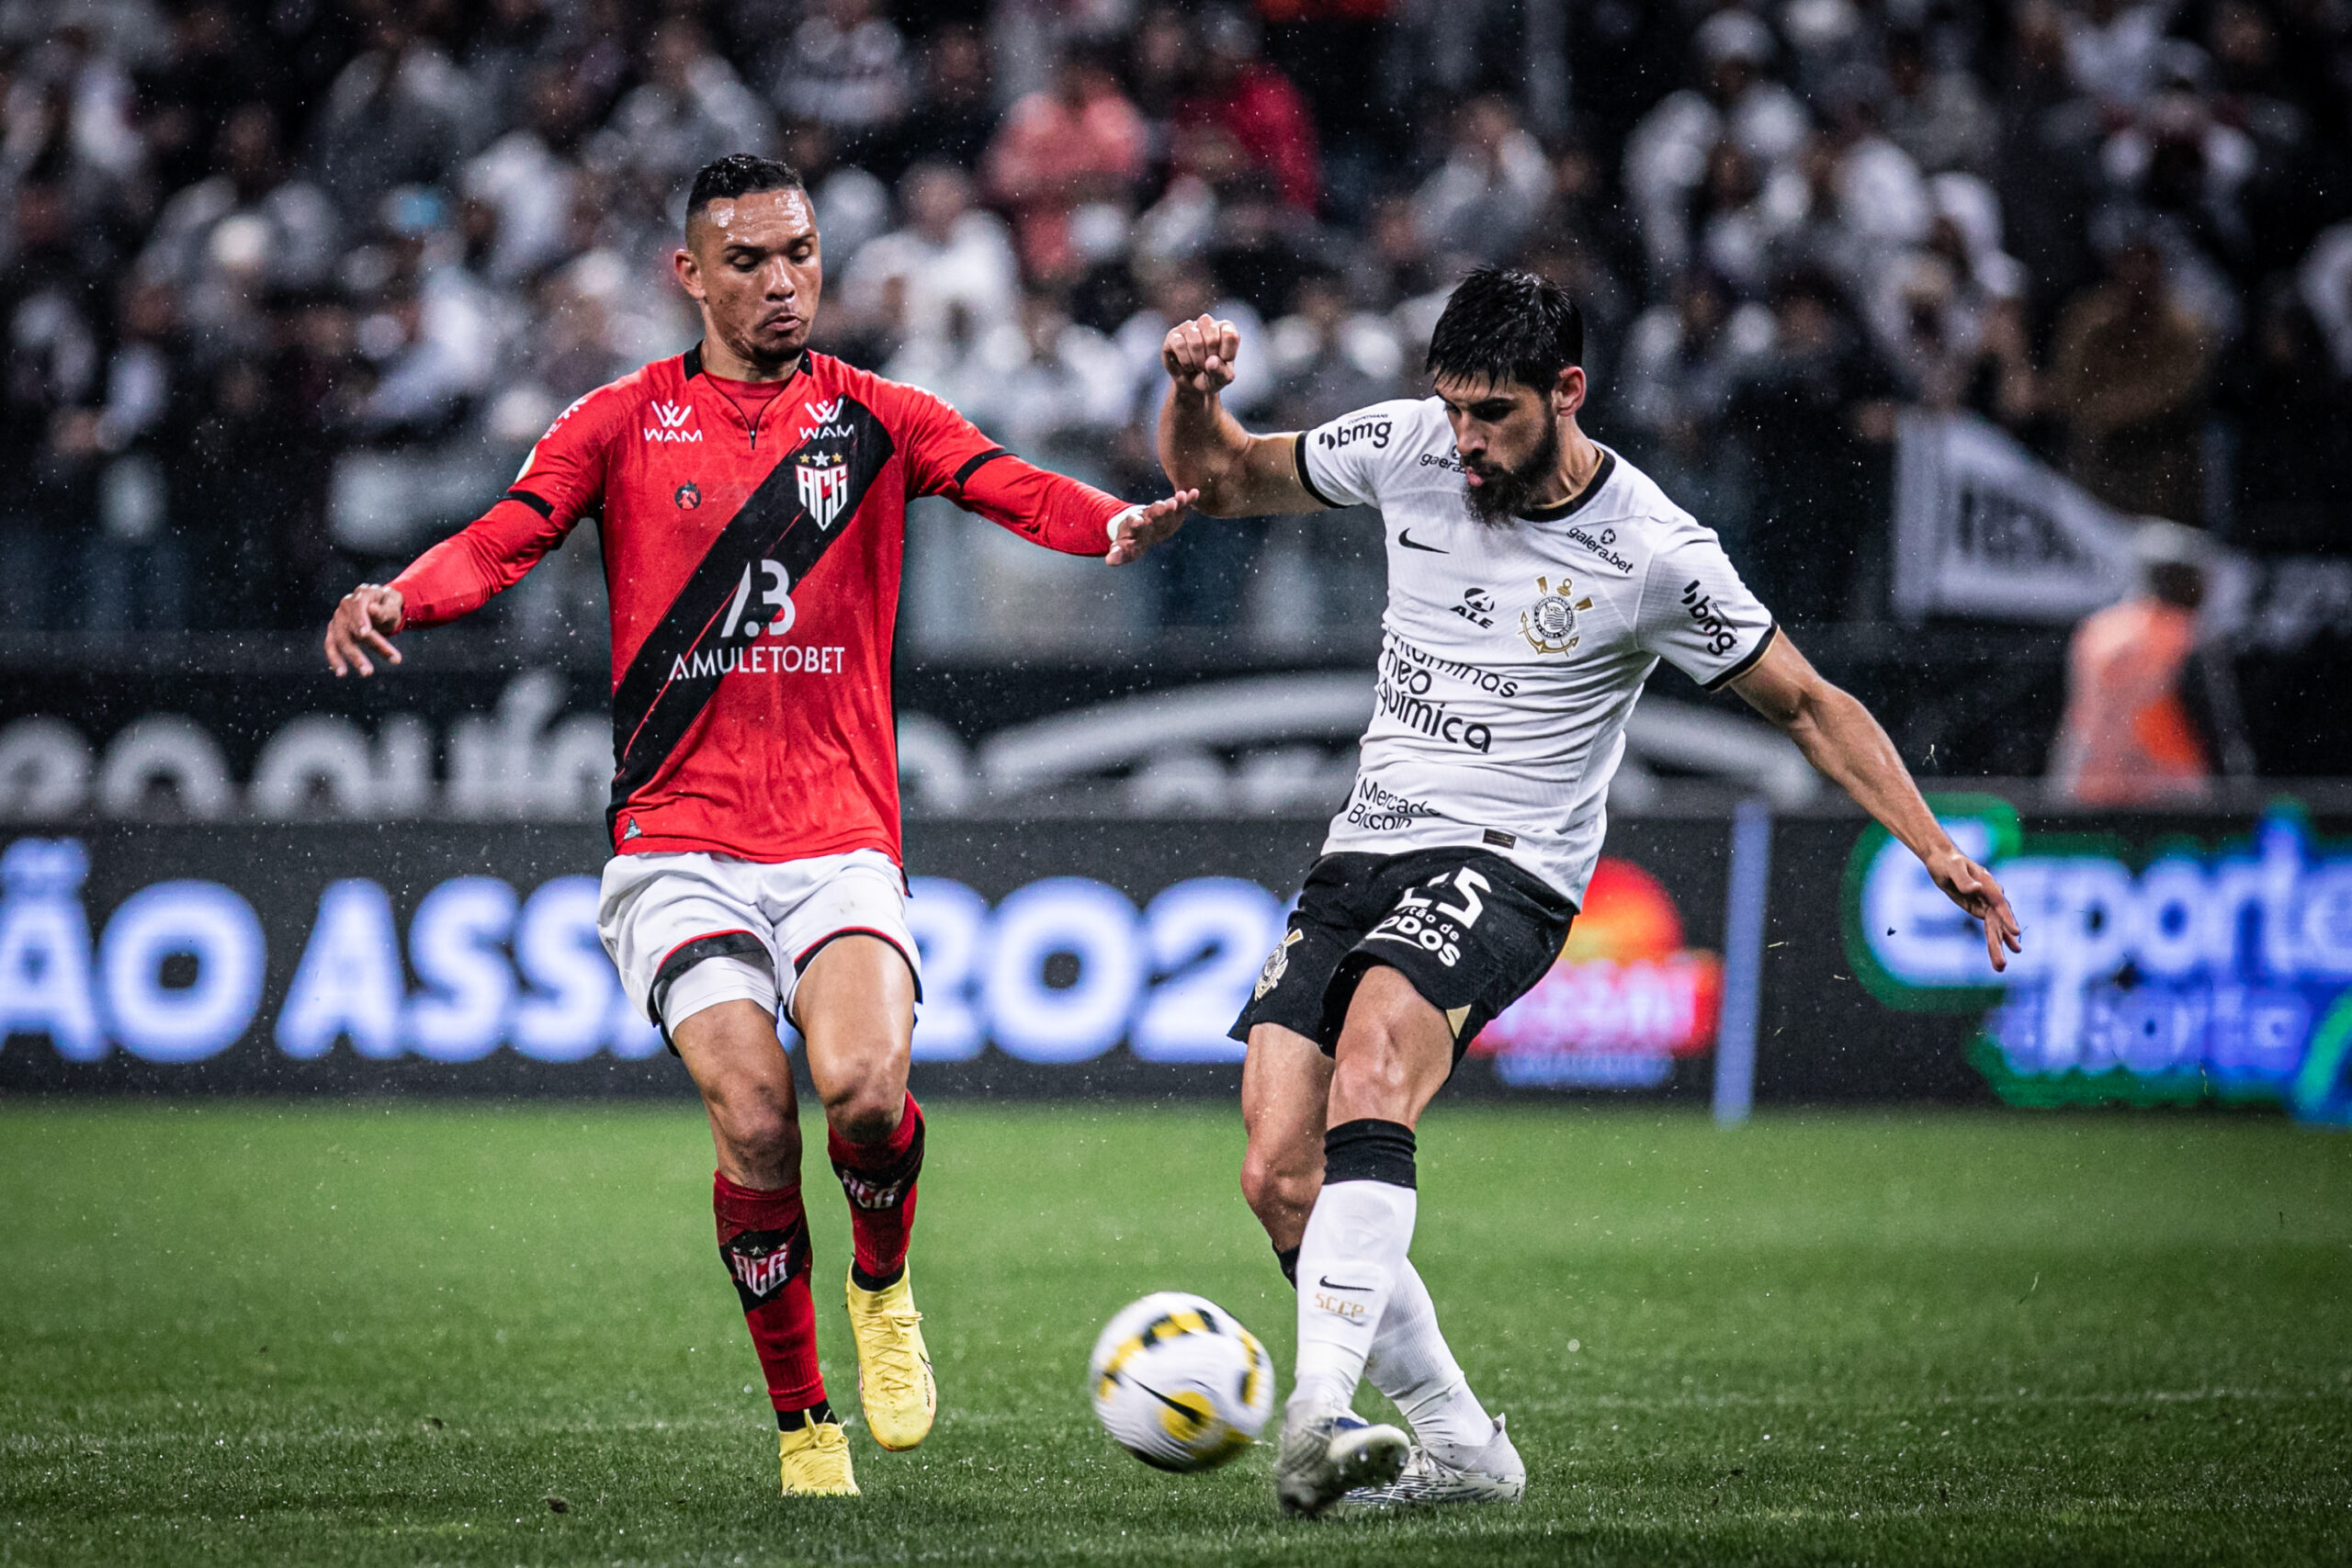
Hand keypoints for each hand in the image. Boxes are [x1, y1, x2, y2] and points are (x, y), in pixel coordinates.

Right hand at [324, 584, 405, 676]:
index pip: (358, 607)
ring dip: (346, 658)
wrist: (382, 604)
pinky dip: (334, 658)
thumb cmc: (389, 605)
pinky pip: (331, 645)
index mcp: (362, 594)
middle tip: (369, 672)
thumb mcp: (393, 605)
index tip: (365, 634)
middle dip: (358, 651)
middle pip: (349, 629)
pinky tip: (340, 672)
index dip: (360, 620)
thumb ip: (385, 609)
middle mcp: (346, 605)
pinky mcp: (335, 630)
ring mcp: (338, 618)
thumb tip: (372, 610)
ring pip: (339, 640)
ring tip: (360, 674)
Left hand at [1106, 489, 1197, 565]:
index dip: (1135, 522)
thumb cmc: (1132, 539)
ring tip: (1182, 497)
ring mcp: (1161, 512)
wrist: (1139, 524)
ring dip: (1174, 501)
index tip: (1138, 522)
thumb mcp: (1125, 548)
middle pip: (1153, 512)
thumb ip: (1118, 554)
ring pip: (1167, 506)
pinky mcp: (1173, 511)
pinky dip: (1187, 499)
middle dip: (1159, 509)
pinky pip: (1181, 504)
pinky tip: (1195, 493)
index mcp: (1134, 524)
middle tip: (1168, 505)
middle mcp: (1147, 515)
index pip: (1134, 522)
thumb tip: (1109, 561)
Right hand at [1161, 314, 1239, 397]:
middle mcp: (1207, 323)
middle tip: (1208, 365)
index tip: (1223, 362)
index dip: (1226, 354)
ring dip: (1197, 361)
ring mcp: (1188, 327)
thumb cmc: (1211, 376)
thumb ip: (1222, 371)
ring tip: (1198, 366)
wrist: (1192, 385)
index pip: (1230, 334)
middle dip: (1210, 358)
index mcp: (1225, 328)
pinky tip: (1187, 365)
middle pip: (1212, 337)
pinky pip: (1179, 344)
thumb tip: (1210, 361)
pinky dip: (1185, 361)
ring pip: (1195, 341)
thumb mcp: (1223, 378)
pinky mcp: (1173, 335)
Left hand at [1926, 846, 2022, 972]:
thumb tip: (1976, 889)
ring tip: (2001, 967)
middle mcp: (1991, 895)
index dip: (2006, 917)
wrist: (1943, 860)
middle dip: (2000, 942)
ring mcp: (1987, 903)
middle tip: (2002, 964)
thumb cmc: (1948, 862)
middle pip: (1998, 921)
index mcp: (1987, 883)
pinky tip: (2007, 949)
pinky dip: (1996, 938)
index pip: (1998, 903)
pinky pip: (1990, 926)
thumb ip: (1964, 880)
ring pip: (1995, 927)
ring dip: (1998, 946)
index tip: (2014, 932)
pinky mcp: (1980, 909)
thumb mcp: (1953, 868)